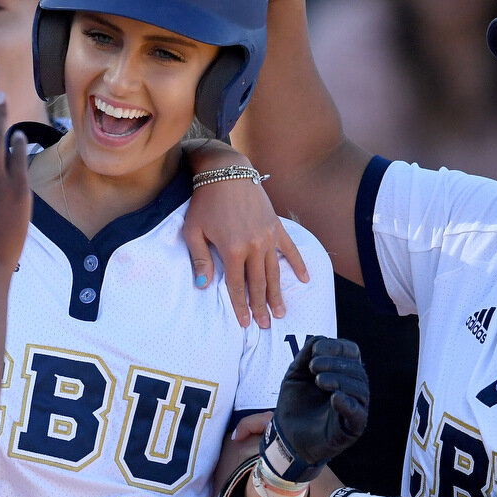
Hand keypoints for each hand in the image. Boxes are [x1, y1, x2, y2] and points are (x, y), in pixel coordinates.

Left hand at [181, 137, 308, 327]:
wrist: (226, 173)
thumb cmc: (205, 202)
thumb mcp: (193, 231)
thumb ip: (200, 259)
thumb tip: (203, 285)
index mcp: (232, 250)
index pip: (237, 286)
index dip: (240, 306)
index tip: (245, 322)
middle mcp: (253, 247)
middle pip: (258, 284)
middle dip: (261, 306)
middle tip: (266, 324)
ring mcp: (268, 237)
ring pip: (274, 272)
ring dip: (277, 293)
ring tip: (281, 311)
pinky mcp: (276, 226)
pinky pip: (290, 250)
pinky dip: (297, 265)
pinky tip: (304, 279)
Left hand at [263, 337, 367, 482]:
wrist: (287, 438)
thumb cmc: (295, 406)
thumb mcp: (295, 375)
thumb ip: (305, 356)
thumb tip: (319, 340)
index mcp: (342, 373)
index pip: (352, 353)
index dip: (337, 347)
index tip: (316, 351)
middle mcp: (353, 388)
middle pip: (356, 369)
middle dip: (334, 363)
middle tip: (314, 366)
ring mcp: (355, 408)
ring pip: (360, 389)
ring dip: (339, 380)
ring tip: (319, 381)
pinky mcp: (352, 428)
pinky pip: (358, 413)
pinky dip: (348, 403)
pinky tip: (334, 397)